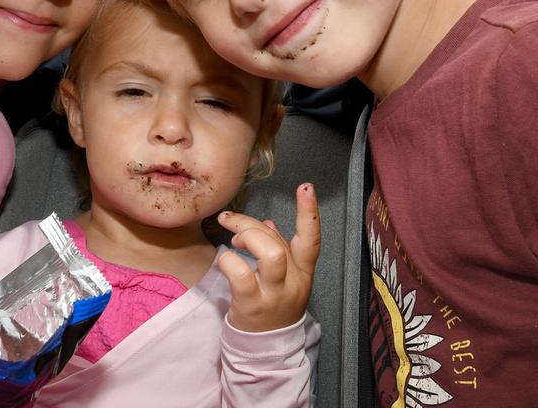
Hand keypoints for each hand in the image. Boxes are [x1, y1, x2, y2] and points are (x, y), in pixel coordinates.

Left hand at [216, 183, 319, 332]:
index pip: (312, 239)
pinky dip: (230, 261)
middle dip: (252, 226)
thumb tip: (268, 222)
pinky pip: (242, 275)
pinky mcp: (253, 306)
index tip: (306, 187)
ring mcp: (274, 296)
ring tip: (233, 241)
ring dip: (246, 238)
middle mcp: (293, 283)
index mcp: (303, 272)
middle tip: (231, 223)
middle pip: (279, 243)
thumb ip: (278, 248)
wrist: (266, 350)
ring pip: (270, 255)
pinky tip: (225, 260)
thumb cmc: (272, 305)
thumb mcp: (283, 278)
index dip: (310, 213)